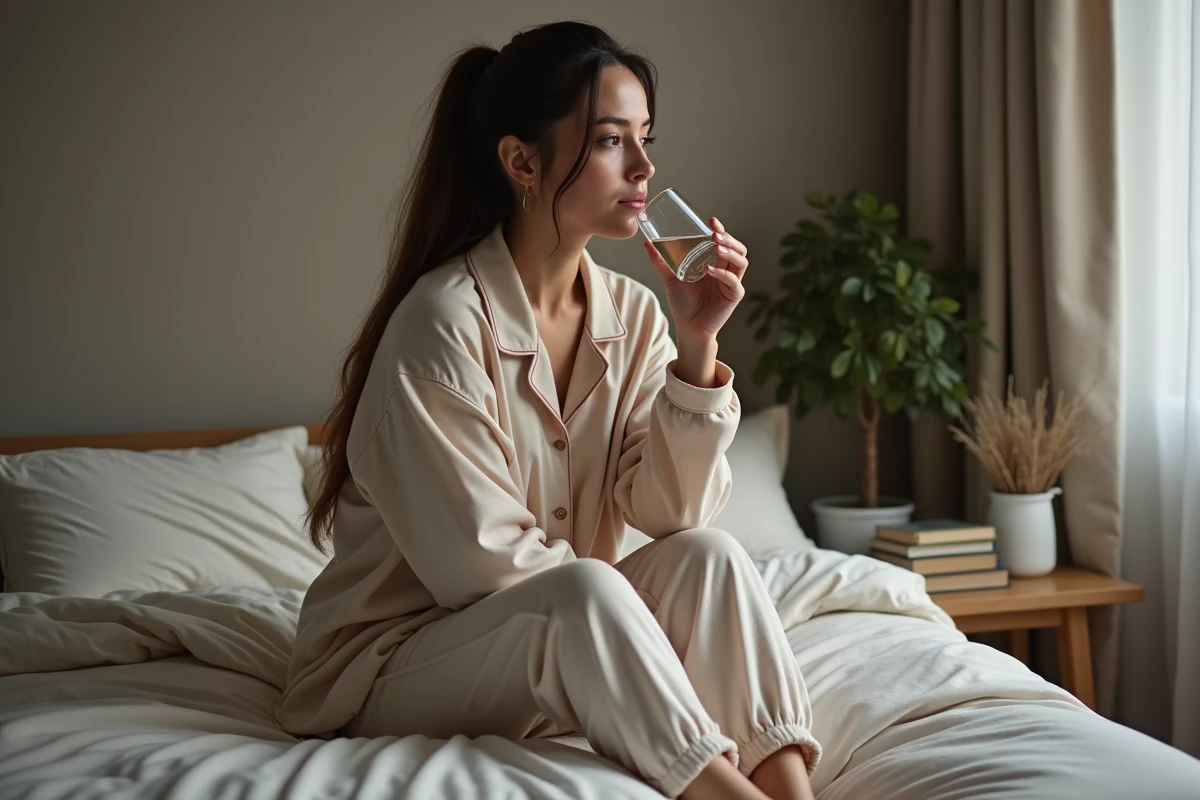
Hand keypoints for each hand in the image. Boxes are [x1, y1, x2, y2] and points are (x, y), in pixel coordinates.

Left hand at [643, 217, 748, 343]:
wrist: (688, 327)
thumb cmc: (683, 303)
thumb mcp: (670, 278)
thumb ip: (661, 261)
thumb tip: (647, 243)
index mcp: (715, 261)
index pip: (723, 241)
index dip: (720, 229)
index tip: (711, 220)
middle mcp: (726, 269)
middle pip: (737, 247)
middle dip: (728, 238)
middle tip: (715, 234)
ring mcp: (731, 282)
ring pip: (741, 261)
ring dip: (730, 252)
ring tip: (716, 247)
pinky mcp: (733, 295)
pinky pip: (733, 281)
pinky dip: (723, 273)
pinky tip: (710, 270)